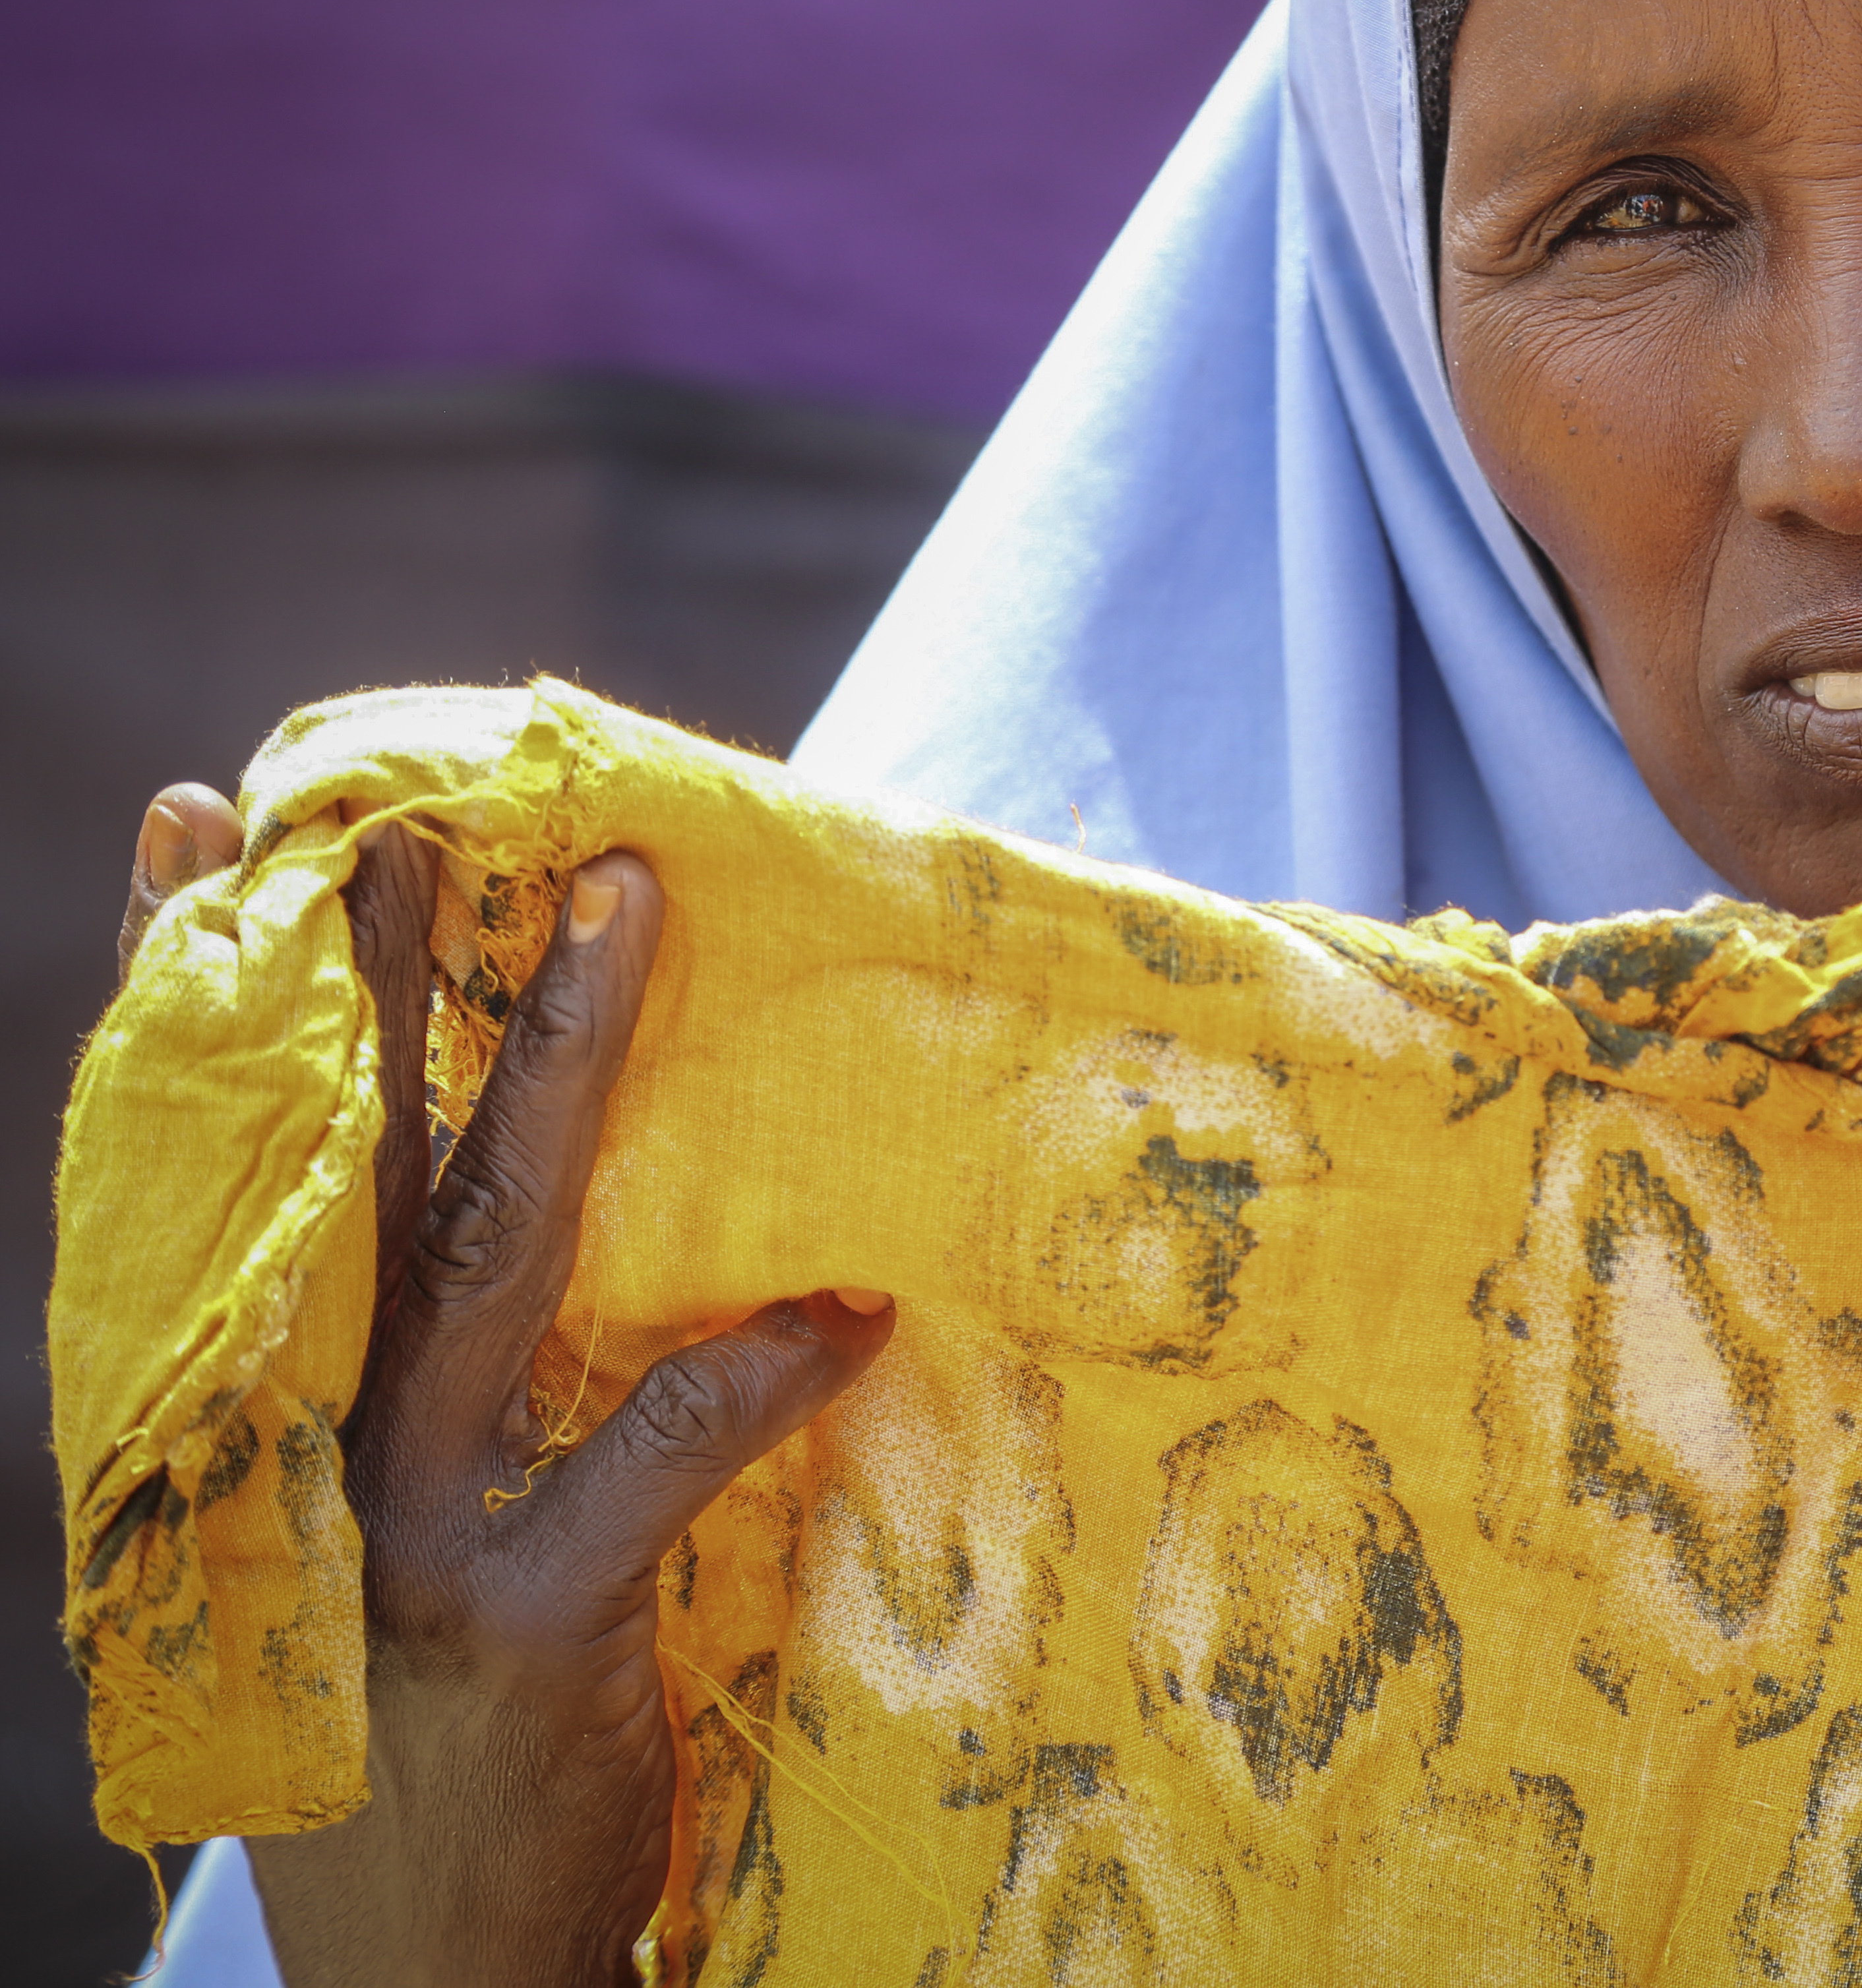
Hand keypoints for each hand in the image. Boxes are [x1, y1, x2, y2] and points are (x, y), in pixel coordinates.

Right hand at [118, 789, 892, 1986]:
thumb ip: (434, 1369)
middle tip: (407, 803)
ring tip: (624, 911)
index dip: (200, 988)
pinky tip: (850, 1311)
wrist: (425, 1978)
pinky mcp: (513, 1618)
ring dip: (558, 1068)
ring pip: (480, 1250)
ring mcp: (395, 1528)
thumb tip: (525, 1178)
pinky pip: (647, 1456)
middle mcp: (301, 1444)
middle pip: (346, 1162)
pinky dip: (752, 1375)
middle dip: (373, 970)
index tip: (204, 821)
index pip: (230, 1161)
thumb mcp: (392, 1525)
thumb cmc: (434, 1727)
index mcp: (266, 1408)